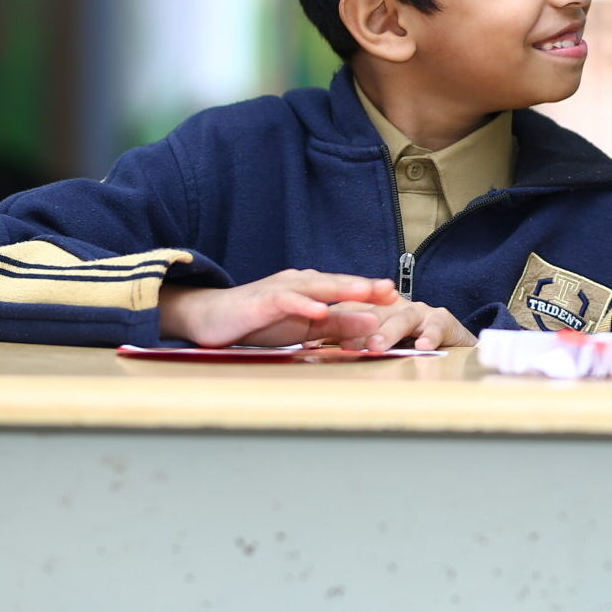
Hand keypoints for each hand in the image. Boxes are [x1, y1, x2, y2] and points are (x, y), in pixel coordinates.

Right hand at [159, 270, 398, 347]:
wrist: (211, 318)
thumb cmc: (258, 322)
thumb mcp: (302, 328)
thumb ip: (334, 326)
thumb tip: (369, 327)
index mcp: (311, 290)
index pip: (346, 289)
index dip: (371, 291)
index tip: (400, 298)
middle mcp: (299, 283)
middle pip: (337, 283)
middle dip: (365, 286)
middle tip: (392, 291)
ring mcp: (281, 289)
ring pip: (317, 287)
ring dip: (342, 289)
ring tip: (367, 291)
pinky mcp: (262, 301)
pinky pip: (286, 301)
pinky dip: (303, 305)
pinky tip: (319, 310)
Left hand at [330, 299, 475, 351]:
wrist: (451, 339)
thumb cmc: (409, 340)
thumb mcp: (377, 339)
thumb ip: (349, 340)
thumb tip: (310, 348)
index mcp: (377, 308)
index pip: (354, 311)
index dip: (336, 322)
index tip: (316, 339)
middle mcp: (397, 306)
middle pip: (375, 313)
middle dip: (359, 327)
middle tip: (343, 343)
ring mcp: (420, 312)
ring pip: (403, 318)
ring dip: (390, 331)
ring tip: (377, 346)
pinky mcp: (443, 320)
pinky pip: (436, 327)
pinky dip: (430, 335)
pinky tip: (422, 346)